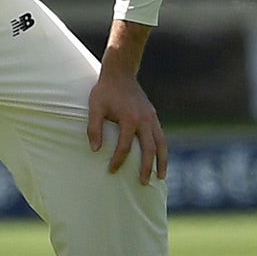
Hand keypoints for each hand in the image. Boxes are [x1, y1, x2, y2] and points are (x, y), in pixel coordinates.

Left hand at [88, 66, 166, 183]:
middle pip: (149, 149)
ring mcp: (151, 117)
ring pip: (161, 143)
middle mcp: (144, 119)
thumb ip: (94, 128)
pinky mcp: (153, 116)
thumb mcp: (95, 107)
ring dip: (162, 161)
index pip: (125, 146)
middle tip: (143, 183)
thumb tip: (94, 150)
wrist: (120, 72)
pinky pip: (161, 136)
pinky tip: (160, 159)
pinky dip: (162, 150)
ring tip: (161, 177)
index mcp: (129, 118)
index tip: (111, 171)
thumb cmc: (105, 91)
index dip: (117, 160)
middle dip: (147, 167)